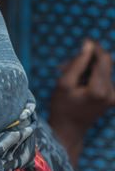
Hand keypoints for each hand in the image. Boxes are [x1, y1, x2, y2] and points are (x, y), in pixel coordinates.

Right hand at [49, 40, 114, 165]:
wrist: (69, 130)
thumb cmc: (62, 107)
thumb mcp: (64, 83)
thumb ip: (78, 63)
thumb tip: (88, 44)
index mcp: (100, 89)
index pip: (103, 59)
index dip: (95, 48)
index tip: (85, 41)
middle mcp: (112, 92)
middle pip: (104, 64)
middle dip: (88, 60)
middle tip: (66, 65)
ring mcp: (114, 96)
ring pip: (103, 71)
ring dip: (87, 69)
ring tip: (68, 74)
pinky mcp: (112, 98)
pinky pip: (103, 79)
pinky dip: (91, 77)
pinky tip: (77, 82)